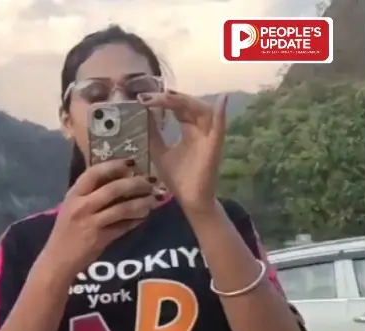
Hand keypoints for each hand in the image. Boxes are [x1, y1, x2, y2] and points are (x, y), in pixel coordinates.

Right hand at [48, 159, 155, 269]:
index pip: (94, 173)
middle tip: (150, 181)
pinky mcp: (101, 238)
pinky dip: (136, 220)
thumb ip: (89, 195)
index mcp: (73, 195)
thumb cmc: (65, 233)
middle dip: (135, 183)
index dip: (114, 165)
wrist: (58, 261)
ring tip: (154, 199)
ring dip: (141, 202)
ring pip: (122, 208)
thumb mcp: (71, 208)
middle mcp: (82, 206)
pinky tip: (145, 216)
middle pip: (113, 188)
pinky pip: (124, 226)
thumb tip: (117, 181)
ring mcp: (92, 223)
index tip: (131, 162)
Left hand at [139, 91, 227, 215]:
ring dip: (184, 102)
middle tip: (149, 97)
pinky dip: (222, 113)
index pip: (178, 107)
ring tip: (166, 97)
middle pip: (188, 105)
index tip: (143, 98)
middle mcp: (201, 129)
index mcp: (190, 129)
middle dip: (169, 99)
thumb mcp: (159, 152)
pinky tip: (222, 99)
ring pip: (201, 110)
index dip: (162, 101)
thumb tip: (142, 115)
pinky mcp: (215, 146)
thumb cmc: (178, 178)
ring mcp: (209, 136)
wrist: (190, 200)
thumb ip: (153, 134)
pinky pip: (220, 127)